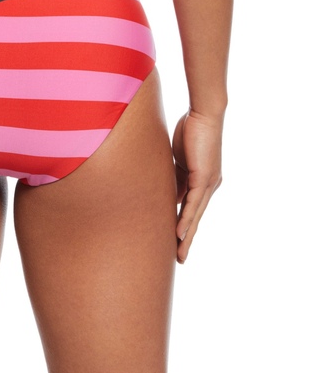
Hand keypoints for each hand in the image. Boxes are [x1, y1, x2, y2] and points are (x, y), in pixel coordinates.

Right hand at [172, 109, 223, 263]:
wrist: (203, 114)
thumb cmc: (190, 128)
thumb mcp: (177, 158)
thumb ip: (172, 175)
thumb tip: (164, 191)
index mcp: (201, 180)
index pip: (190, 208)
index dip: (182, 225)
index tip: (174, 240)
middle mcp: (209, 185)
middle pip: (196, 218)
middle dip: (187, 239)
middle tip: (179, 258)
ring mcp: (209, 183)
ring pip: (196, 215)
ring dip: (187, 236)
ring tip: (180, 254)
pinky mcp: (204, 177)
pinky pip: (194, 203)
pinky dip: (187, 219)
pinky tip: (180, 233)